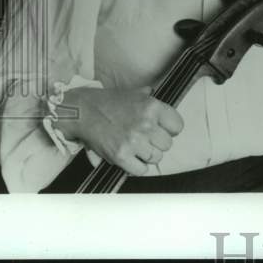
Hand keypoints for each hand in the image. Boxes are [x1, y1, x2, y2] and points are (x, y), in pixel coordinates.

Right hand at [59, 86, 183, 175]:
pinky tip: (132, 159)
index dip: (171, 129)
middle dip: (158, 143)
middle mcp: (146, 124)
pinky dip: (138, 167)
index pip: (178, 126)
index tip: (163, 130)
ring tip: (137, 148)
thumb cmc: (108, 102)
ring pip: (156, 158)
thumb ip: (148, 96)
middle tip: (146, 139)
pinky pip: (141, 170)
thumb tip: (154, 92)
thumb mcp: (133, 94)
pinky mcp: (121, 156)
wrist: (84, 111)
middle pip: (167, 144)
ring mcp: (134, 141)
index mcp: (153, 107)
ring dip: (148, 155)